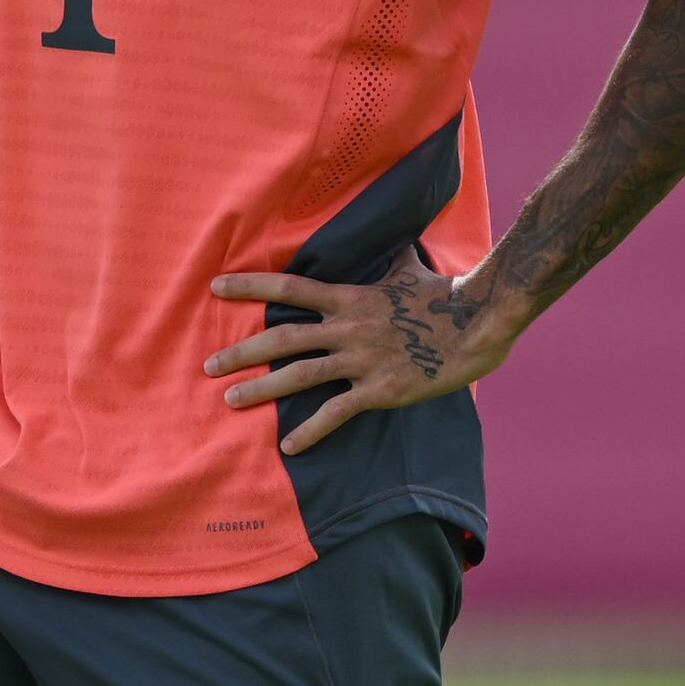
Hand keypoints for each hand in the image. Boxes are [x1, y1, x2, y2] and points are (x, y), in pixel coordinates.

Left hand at [203, 266, 517, 455]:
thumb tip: (393, 238)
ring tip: (230, 400)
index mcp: (350, 297)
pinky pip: (336, 412)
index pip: (290, 286)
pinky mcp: (380, 390)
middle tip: (208, 365)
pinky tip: (288, 447)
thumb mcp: (409, 269)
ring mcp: (362, 360)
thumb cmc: (444, 294)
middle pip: (282, 338)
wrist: (476, 323)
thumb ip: (389, 260)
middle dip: (241, 352)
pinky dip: (310, 431)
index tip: (216, 287)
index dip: (250, 286)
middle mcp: (348, 327)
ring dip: (261, 389)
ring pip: (300, 374)